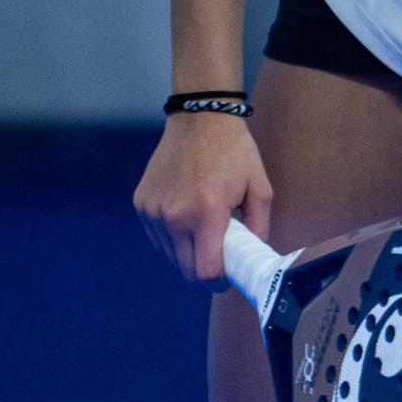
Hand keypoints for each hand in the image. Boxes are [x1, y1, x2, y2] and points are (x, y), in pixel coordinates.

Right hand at [133, 114, 272, 286]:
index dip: (218, 282)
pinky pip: (157, 237)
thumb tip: (254, 257)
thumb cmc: (234, 152)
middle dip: (204, 271)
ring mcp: (153, 210)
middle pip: (186, 269)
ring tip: (204, 232)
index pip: (205, 271)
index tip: (227, 278)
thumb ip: (259, 227)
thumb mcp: (260, 187)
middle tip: (219, 258)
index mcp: (206, 213)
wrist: (199, 119)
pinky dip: (172, 237)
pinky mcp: (141, 203)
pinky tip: (187, 220)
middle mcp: (174, 215)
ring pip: (170, 255)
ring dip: (187, 253)